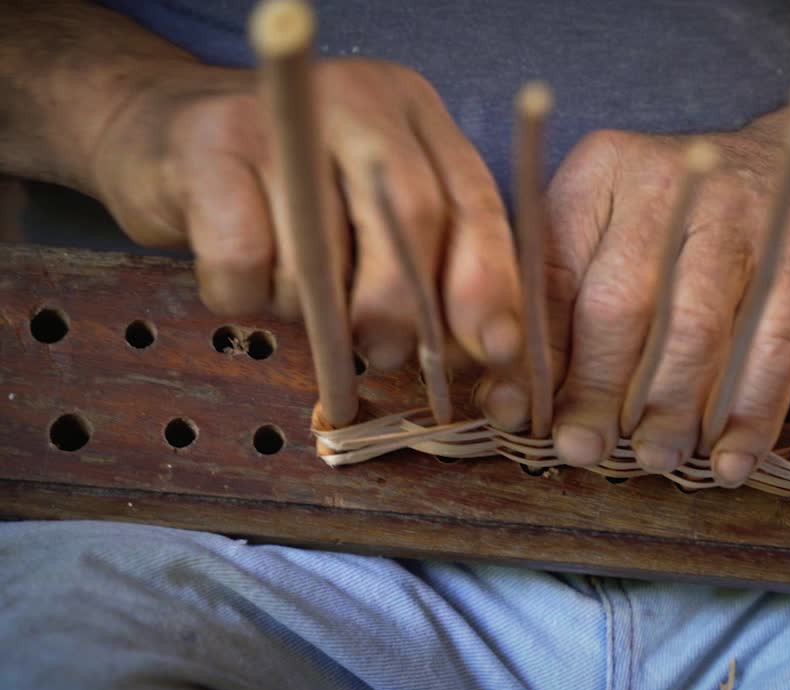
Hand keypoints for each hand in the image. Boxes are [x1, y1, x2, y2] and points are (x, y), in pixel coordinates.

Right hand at [88, 59, 521, 371]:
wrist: (155, 136)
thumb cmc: (282, 196)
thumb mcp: (368, 214)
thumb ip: (429, 264)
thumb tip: (486, 349)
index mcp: (413, 112)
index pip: (475, 200)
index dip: (489, 281)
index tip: (494, 348)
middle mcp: (358, 98)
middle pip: (413, 216)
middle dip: (403, 307)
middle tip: (382, 351)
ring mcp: (282, 114)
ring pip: (325, 255)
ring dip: (310, 309)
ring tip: (289, 292)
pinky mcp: (210, 146)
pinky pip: (247, 264)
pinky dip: (246, 297)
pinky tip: (241, 276)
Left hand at [482, 125, 789, 484]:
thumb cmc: (673, 226)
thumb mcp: (601, 234)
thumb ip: (552, 312)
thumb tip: (507, 406)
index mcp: (601, 175)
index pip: (553, 275)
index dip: (536, 356)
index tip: (519, 418)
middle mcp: (671, 184)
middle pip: (623, 302)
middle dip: (600, 390)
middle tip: (586, 448)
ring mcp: (742, 217)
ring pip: (698, 330)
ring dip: (672, 409)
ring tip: (656, 456)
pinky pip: (773, 347)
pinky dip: (750, 412)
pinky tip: (730, 458)